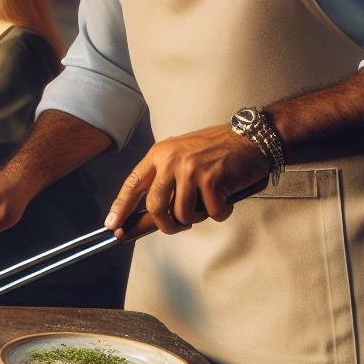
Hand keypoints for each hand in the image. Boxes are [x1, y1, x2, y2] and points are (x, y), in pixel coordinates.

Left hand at [105, 124, 269, 235]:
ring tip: (208, 205)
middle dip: (165, 225)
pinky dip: (220, 212)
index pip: (133, 184)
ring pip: (182, 214)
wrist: (251, 137)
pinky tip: (226, 198)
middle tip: (178, 227)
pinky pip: (211, 212)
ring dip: (197, 218)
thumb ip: (165, 181)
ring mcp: (191, 169)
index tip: (112, 225)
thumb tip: (147, 217)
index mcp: (160, 154)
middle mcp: (171, 160)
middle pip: (155, 206)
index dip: (120, 207)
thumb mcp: (182, 157)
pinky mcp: (212, 179)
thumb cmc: (216, 150)